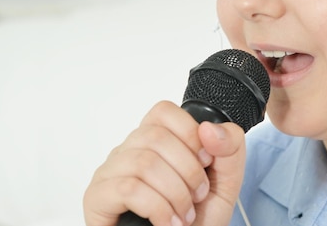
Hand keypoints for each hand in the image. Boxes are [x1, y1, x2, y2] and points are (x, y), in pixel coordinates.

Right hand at [83, 101, 245, 225]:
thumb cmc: (197, 221)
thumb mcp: (225, 182)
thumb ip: (230, 147)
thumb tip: (208, 128)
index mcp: (155, 141)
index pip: (164, 111)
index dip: (190, 133)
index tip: (205, 161)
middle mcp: (128, 151)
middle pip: (155, 136)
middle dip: (188, 170)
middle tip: (198, 196)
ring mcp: (109, 173)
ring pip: (143, 162)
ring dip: (175, 193)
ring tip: (184, 215)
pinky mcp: (97, 198)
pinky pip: (128, 188)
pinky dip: (158, 208)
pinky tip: (167, 223)